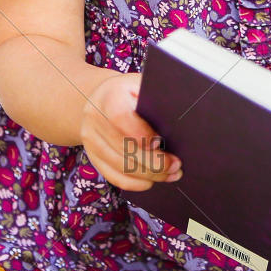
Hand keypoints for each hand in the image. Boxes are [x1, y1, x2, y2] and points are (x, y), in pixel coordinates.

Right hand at [79, 72, 182, 190]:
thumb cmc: (130, 93)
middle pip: (123, 147)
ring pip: (120, 166)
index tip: (160, 142)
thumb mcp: (142, 87)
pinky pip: (113, 177)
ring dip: (149, 175)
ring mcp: (91, 139)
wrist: (101, 99)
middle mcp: (95, 118)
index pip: (120, 117)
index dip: (140, 133)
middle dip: (154, 161)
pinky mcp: (93, 157)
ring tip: (170, 174)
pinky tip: (151, 181)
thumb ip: (156, 100)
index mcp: (110, 95)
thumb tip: (179, 119)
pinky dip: (135, 183)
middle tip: (176, 165)